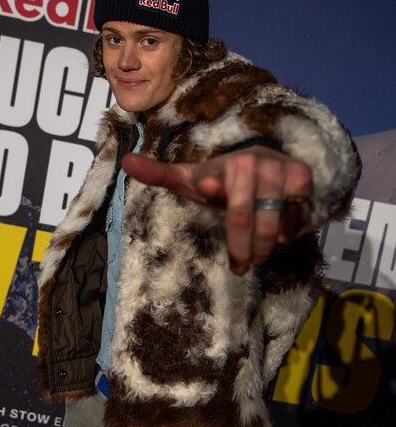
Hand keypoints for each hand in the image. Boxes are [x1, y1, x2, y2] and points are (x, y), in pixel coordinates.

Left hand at [122, 146, 312, 274]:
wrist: (269, 165)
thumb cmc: (224, 180)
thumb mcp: (191, 179)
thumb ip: (160, 174)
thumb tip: (125, 160)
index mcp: (217, 167)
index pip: (210, 175)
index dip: (208, 181)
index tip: (204, 186)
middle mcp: (246, 162)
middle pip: (240, 216)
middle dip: (240, 247)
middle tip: (241, 266)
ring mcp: (275, 167)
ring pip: (269, 222)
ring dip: (263, 247)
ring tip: (258, 257)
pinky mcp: (301, 176)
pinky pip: (295, 216)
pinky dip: (288, 232)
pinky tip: (281, 232)